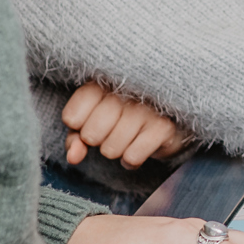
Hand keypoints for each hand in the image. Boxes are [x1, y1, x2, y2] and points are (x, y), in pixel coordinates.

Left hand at [62, 80, 189, 167]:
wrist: (171, 115)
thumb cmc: (123, 116)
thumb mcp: (93, 121)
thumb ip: (76, 138)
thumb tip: (73, 158)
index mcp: (103, 83)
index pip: (71, 117)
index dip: (78, 128)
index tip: (91, 120)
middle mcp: (125, 91)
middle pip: (91, 135)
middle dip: (98, 141)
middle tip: (112, 130)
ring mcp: (146, 109)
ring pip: (111, 150)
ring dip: (116, 151)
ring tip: (128, 137)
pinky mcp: (163, 128)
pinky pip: (132, 157)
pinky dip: (131, 160)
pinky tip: (139, 147)